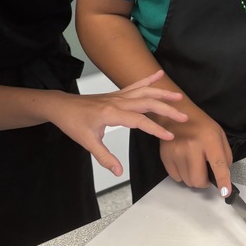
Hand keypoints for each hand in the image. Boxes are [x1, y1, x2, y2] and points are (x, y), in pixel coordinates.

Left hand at [49, 70, 187, 176]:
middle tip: (183, 117)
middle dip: (166, 109)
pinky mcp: (117, 94)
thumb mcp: (87, 142)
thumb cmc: (73, 123)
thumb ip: (104, 157)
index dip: (155, 128)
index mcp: (111, 113)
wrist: (62, 106)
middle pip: (147, 103)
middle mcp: (117, 101)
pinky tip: (160, 74)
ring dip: (162, 93)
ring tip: (179, 96)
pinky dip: (148, 79)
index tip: (169, 135)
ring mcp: (118, 96)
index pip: (139, 121)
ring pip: (144, 91)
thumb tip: (118, 172)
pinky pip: (135, 85)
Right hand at [159, 105, 232, 193]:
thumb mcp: (219, 135)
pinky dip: (182, 175)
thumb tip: (223, 176)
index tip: (225, 192)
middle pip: (198, 180)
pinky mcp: (166, 156)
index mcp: (209, 140)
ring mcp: (176, 151)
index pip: (218, 165)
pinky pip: (176, 178)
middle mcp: (192, 146)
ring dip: (192, 178)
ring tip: (193, 164)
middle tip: (205, 174)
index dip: (223, 181)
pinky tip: (184, 162)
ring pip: (187, 181)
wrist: (177, 113)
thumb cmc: (200, 125)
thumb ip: (224, 156)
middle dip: (204, 182)